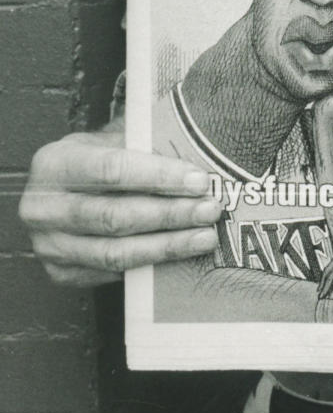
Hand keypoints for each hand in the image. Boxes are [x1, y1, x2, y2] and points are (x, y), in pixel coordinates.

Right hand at [19, 128, 221, 285]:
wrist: (62, 187)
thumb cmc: (98, 158)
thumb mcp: (114, 138)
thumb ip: (147, 144)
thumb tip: (200, 150)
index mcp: (55, 163)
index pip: (112, 170)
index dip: (159, 177)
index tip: (198, 180)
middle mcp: (43, 207)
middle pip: (115, 216)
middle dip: (170, 214)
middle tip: (209, 210)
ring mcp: (48, 244)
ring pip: (115, 253)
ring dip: (166, 246)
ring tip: (204, 237)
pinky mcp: (59, 272)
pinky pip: (110, 274)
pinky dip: (148, 265)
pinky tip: (178, 254)